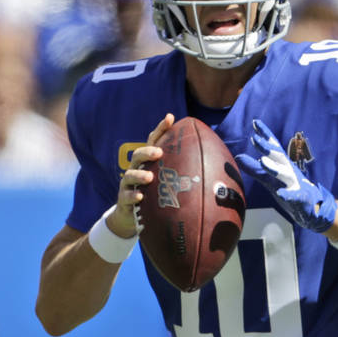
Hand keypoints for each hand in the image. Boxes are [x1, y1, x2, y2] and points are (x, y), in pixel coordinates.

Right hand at [110, 113, 174, 237]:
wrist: (132, 218)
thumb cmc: (154, 197)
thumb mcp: (167, 184)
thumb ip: (182, 175)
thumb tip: (213, 172)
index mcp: (148, 163)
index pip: (153, 142)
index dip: (160, 129)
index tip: (170, 118)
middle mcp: (136, 170)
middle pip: (138, 155)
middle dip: (148, 152)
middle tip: (159, 152)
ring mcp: (128, 185)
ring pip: (130, 175)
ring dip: (139, 174)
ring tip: (149, 177)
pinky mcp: (124, 200)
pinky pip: (126, 197)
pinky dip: (133, 196)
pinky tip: (140, 197)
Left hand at [235, 119, 336, 232]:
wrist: (312, 208)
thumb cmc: (289, 189)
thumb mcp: (269, 179)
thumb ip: (254, 169)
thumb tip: (237, 157)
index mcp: (283, 165)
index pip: (273, 147)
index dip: (265, 135)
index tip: (255, 122)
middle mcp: (289, 171)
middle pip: (278, 157)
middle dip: (267, 148)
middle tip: (255, 139)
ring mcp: (296, 184)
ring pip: (285, 175)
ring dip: (274, 168)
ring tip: (263, 162)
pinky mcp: (301, 199)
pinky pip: (294, 196)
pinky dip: (288, 194)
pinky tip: (281, 194)